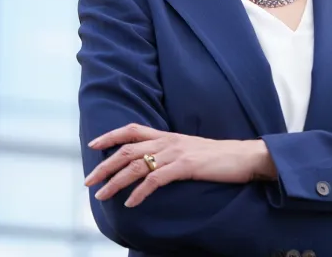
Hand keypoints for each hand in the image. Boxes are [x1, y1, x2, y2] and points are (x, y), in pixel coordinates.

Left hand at [84, 124, 273, 206]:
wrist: (243, 156)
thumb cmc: (217, 157)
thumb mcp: (188, 150)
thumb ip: (169, 153)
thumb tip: (151, 165)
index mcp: (167, 135)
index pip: (132, 129)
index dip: (110, 136)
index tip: (92, 145)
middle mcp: (167, 141)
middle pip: (127, 149)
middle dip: (104, 166)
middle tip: (88, 182)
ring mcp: (176, 152)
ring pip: (136, 165)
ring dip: (115, 182)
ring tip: (102, 195)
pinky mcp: (185, 166)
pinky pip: (156, 179)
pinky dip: (140, 192)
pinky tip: (131, 203)